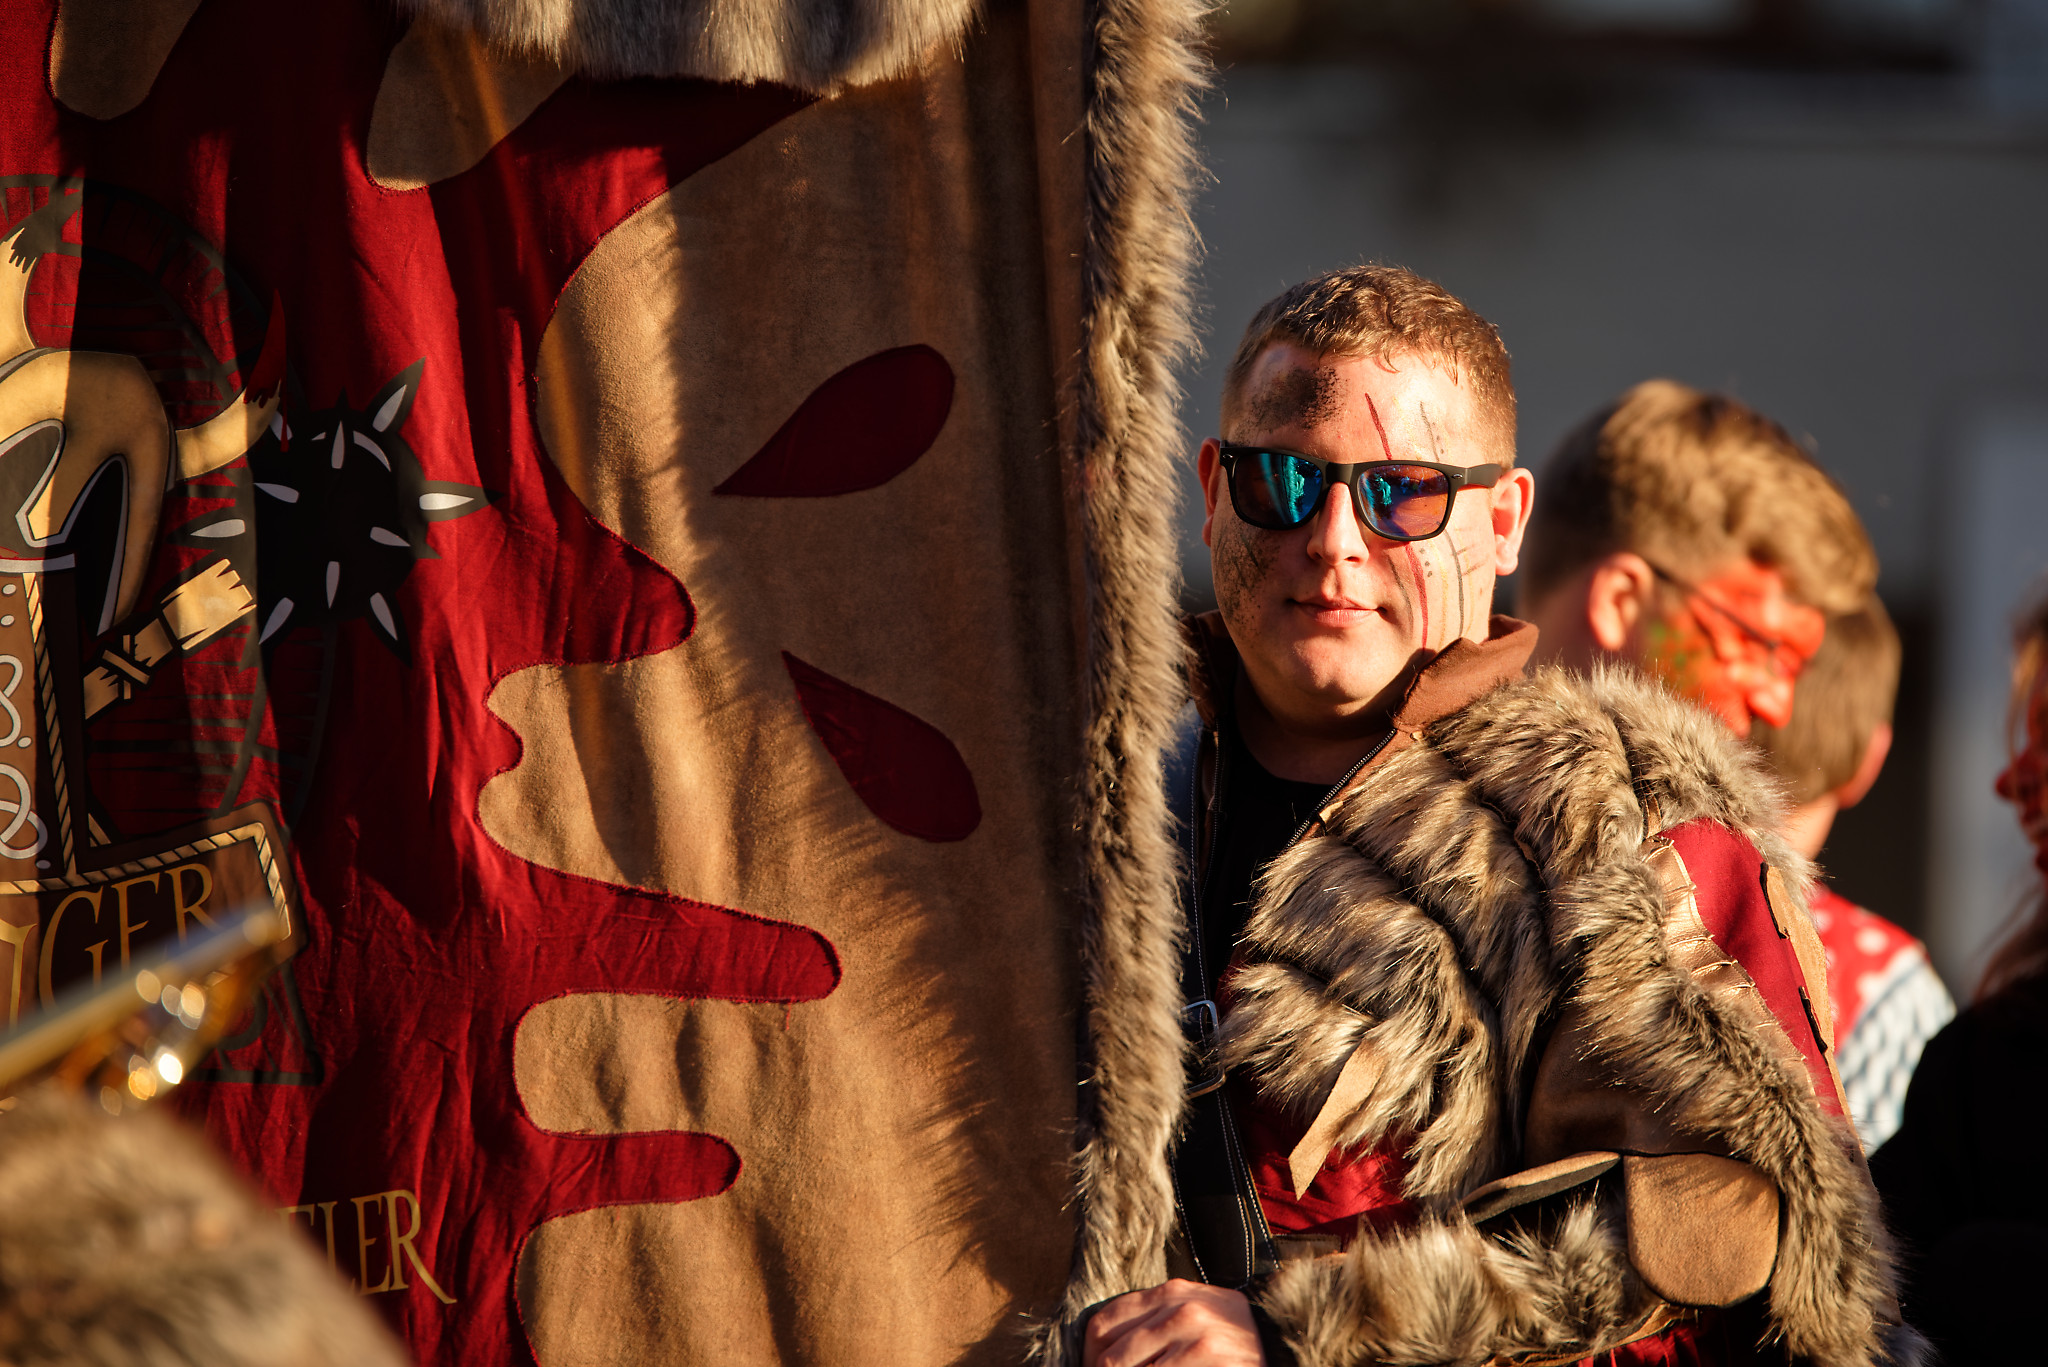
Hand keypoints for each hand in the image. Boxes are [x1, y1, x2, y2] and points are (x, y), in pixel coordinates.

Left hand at [1082, 1279, 1264, 1366]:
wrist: (1282, 1343)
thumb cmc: (1229, 1337)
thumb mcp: (1191, 1314)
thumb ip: (1152, 1320)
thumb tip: (1098, 1351)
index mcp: (1170, 1292)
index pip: (1102, 1324)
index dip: (1090, 1354)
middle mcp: (1180, 1309)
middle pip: (1110, 1356)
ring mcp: (1197, 1336)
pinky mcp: (1209, 1358)